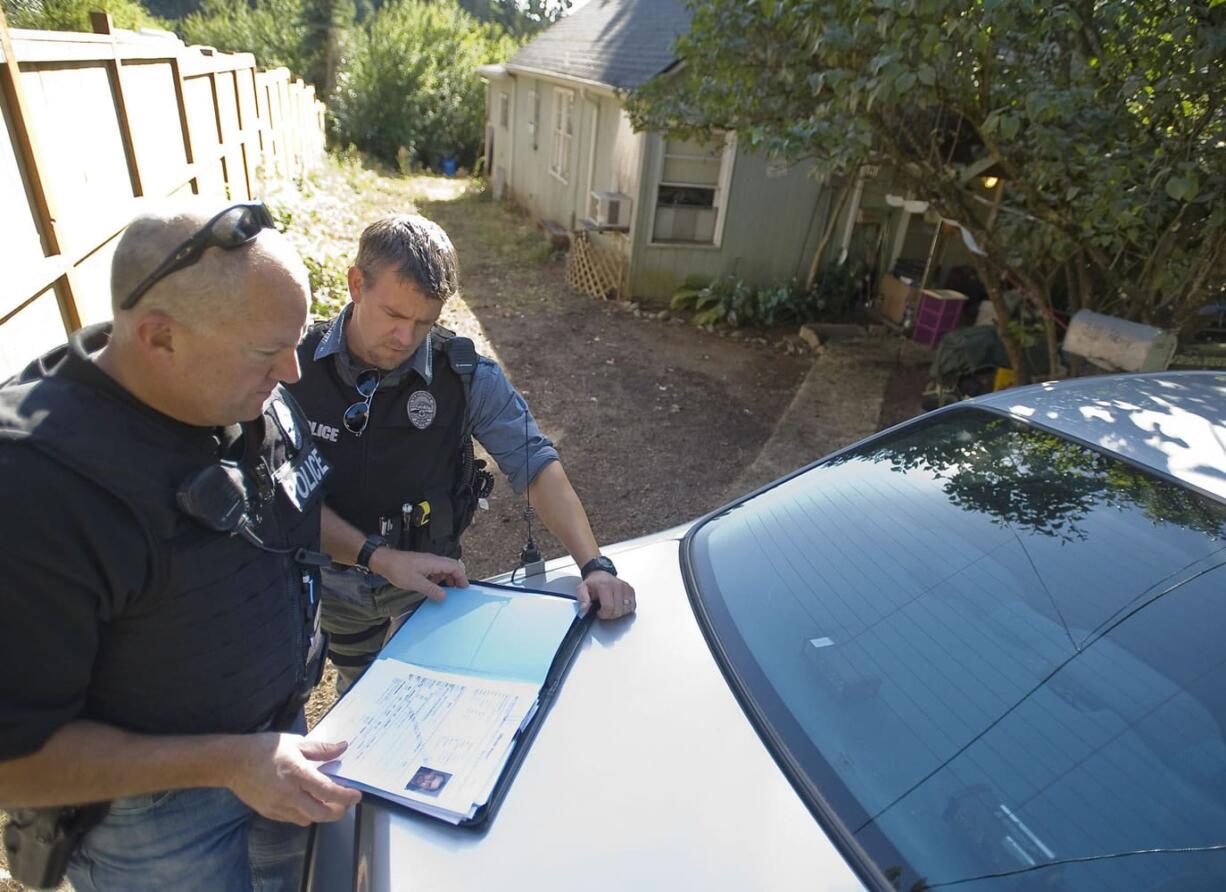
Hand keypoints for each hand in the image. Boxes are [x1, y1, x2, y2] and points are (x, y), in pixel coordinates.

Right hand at [227, 733, 361, 825]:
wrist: (232, 762)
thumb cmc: (264, 748)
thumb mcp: (295, 742)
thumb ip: (321, 749)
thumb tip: (342, 747)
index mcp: (297, 773)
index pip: (327, 791)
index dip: (345, 796)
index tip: (356, 795)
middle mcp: (288, 793)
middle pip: (320, 813)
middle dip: (337, 811)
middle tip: (345, 803)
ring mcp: (277, 806)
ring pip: (308, 819)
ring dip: (321, 814)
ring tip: (327, 802)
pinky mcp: (269, 812)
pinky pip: (293, 819)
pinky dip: (305, 814)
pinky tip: (307, 803)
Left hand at [369, 549, 468, 599]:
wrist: (384, 561)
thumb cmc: (398, 569)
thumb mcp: (416, 583)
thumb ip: (431, 589)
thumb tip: (444, 596)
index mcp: (434, 562)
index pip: (454, 567)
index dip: (461, 577)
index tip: (464, 587)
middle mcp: (433, 560)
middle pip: (451, 566)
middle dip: (457, 578)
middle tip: (458, 590)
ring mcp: (427, 561)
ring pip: (443, 568)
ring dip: (448, 578)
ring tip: (448, 590)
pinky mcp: (421, 564)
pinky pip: (435, 570)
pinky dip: (439, 578)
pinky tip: (434, 586)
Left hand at [577, 571, 635, 619]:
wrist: (599, 574)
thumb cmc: (593, 583)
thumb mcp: (582, 589)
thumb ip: (583, 600)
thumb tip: (584, 610)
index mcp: (605, 586)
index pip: (608, 607)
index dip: (603, 614)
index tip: (599, 612)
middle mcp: (617, 586)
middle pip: (618, 610)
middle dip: (610, 615)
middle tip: (604, 610)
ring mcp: (625, 588)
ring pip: (626, 610)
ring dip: (618, 613)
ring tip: (611, 607)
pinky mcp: (631, 590)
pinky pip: (632, 606)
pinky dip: (626, 609)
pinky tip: (619, 606)